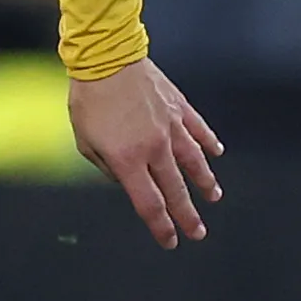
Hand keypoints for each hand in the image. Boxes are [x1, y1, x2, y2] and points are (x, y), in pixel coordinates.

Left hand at [70, 59, 223, 249]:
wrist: (106, 58)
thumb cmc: (88, 101)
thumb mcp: (85, 142)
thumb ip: (107, 167)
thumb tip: (126, 180)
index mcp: (128, 161)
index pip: (150, 204)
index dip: (161, 227)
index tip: (171, 242)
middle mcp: (155, 148)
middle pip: (176, 190)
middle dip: (187, 216)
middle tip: (198, 233)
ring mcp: (170, 127)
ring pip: (194, 162)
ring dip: (204, 182)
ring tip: (213, 196)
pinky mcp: (177, 107)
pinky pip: (198, 130)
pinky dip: (208, 142)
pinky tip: (216, 153)